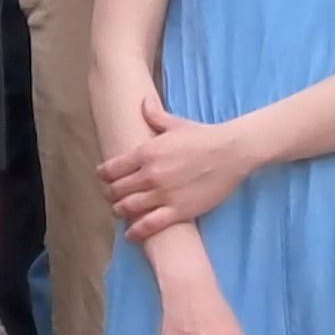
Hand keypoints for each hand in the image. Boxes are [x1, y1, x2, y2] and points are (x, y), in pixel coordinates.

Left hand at [101, 96, 257, 238]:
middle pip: (117, 189)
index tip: (103, 178)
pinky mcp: (179, 210)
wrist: (231, 152)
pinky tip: (130, 234)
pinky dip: (137, 231)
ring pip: (129, 207)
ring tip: (118, 211)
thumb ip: (154, 115)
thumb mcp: (175, 123)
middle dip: (109, 194)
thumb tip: (143, 101)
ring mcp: (164, 194)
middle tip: (109, 196)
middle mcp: (150, 174)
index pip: (111, 168)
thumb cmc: (203, 137)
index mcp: (145, 152)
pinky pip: (151, 225)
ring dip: (119, 211)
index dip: (103, 175)